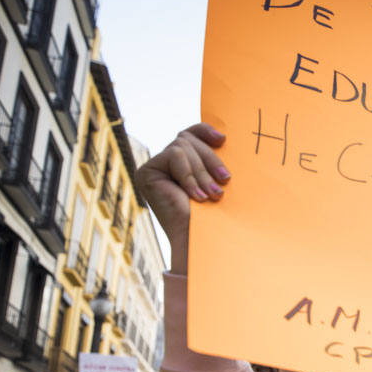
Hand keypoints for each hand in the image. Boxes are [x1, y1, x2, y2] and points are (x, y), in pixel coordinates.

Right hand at [135, 123, 228, 275]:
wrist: (200, 240)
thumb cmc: (213, 216)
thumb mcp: (216, 180)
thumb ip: (210, 159)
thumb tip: (222, 137)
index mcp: (181, 164)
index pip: (189, 134)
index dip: (204, 131)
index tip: (223, 140)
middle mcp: (164, 164)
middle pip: (187, 139)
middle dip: (210, 160)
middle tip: (225, 182)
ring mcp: (154, 167)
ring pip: (182, 146)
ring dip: (202, 172)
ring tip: (212, 195)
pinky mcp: (146, 172)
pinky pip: (175, 155)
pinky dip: (189, 175)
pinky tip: (196, 197)